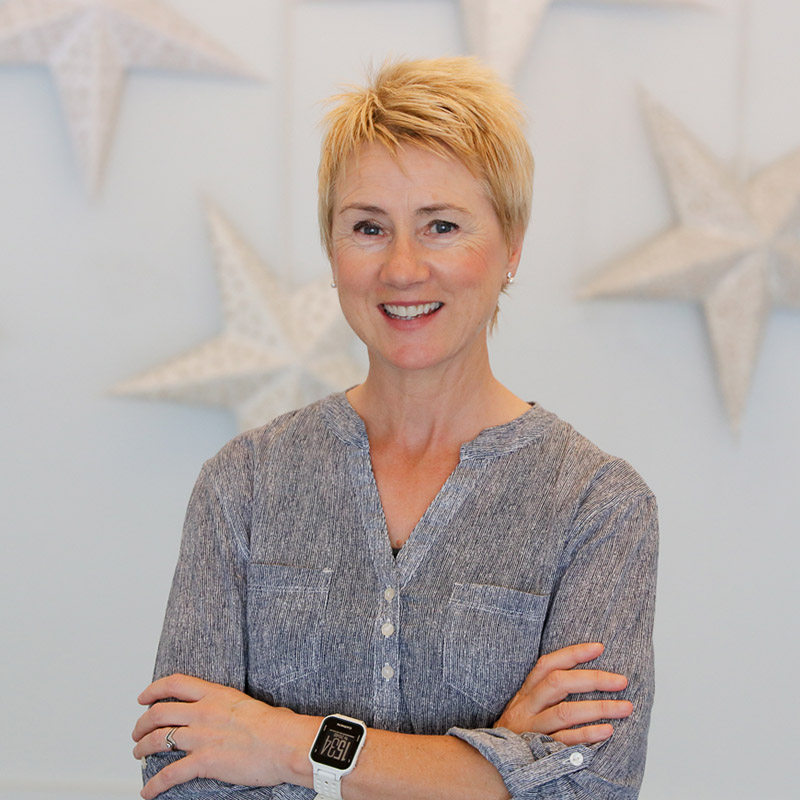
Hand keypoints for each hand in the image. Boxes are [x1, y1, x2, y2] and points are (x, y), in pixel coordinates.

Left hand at [132, 674, 303, 798]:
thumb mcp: (246, 703)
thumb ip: (228, 706)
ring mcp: (201, 737)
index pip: (176, 684)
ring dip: (141, 748)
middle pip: (159, 713)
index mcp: (216, 694)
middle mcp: (203, 712)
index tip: (145, 697)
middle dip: (142, 724)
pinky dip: (154, 785)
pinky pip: (169, 774)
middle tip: (138, 731)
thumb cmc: (276, 725)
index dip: (154, 689)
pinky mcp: (203, 762)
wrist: (285, 743)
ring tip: (138, 754)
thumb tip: (224, 714)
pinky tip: (148, 792)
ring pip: (157, 740)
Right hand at [495, 643, 631, 745]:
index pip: (548, 664)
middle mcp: (527, 707)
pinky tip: (607, 731)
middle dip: (593, 679)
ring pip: (565, 712)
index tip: (599, 648)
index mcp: (526, 693)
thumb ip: (545, 694)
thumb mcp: (525, 708)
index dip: (573, 654)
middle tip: (621, 681)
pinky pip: (565, 741)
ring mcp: (531, 729)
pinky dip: (587, 735)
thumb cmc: (516, 733)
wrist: (490, 765)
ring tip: (625, 707)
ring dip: (599, 708)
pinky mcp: (537, 751)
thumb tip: (583, 679)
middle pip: (558, 683)